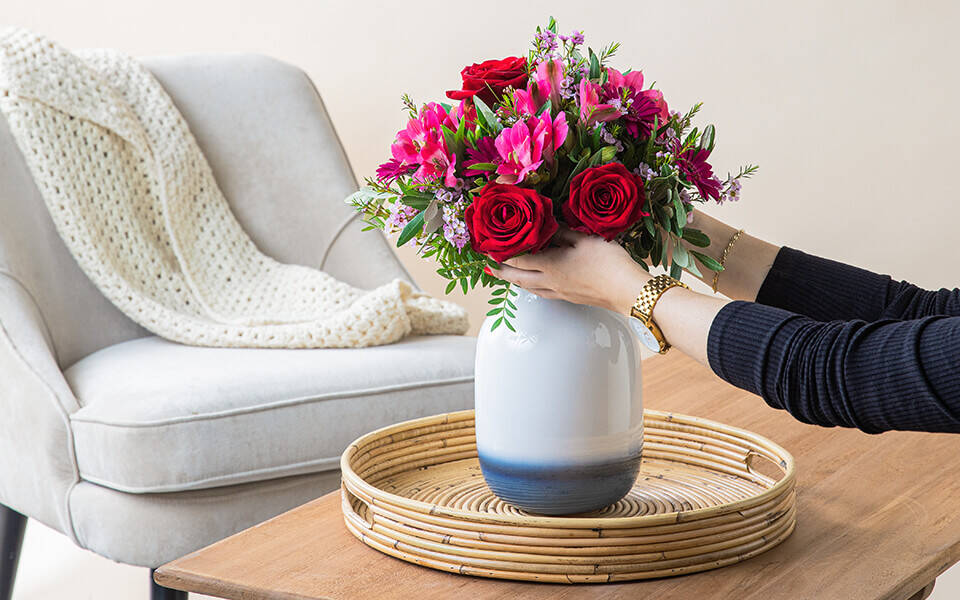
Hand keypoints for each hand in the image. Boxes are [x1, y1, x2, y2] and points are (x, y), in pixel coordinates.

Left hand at [491, 228, 650, 312]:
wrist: (627, 291)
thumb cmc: (608, 262)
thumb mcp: (584, 238)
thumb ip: (562, 231)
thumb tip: (546, 223)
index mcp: (549, 265)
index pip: (516, 260)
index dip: (500, 255)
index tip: (487, 248)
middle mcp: (549, 282)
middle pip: (516, 278)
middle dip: (500, 272)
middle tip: (487, 267)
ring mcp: (559, 293)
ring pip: (528, 288)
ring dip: (514, 281)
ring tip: (505, 276)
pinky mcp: (569, 298)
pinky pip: (542, 293)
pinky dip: (531, 287)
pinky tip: (534, 284)